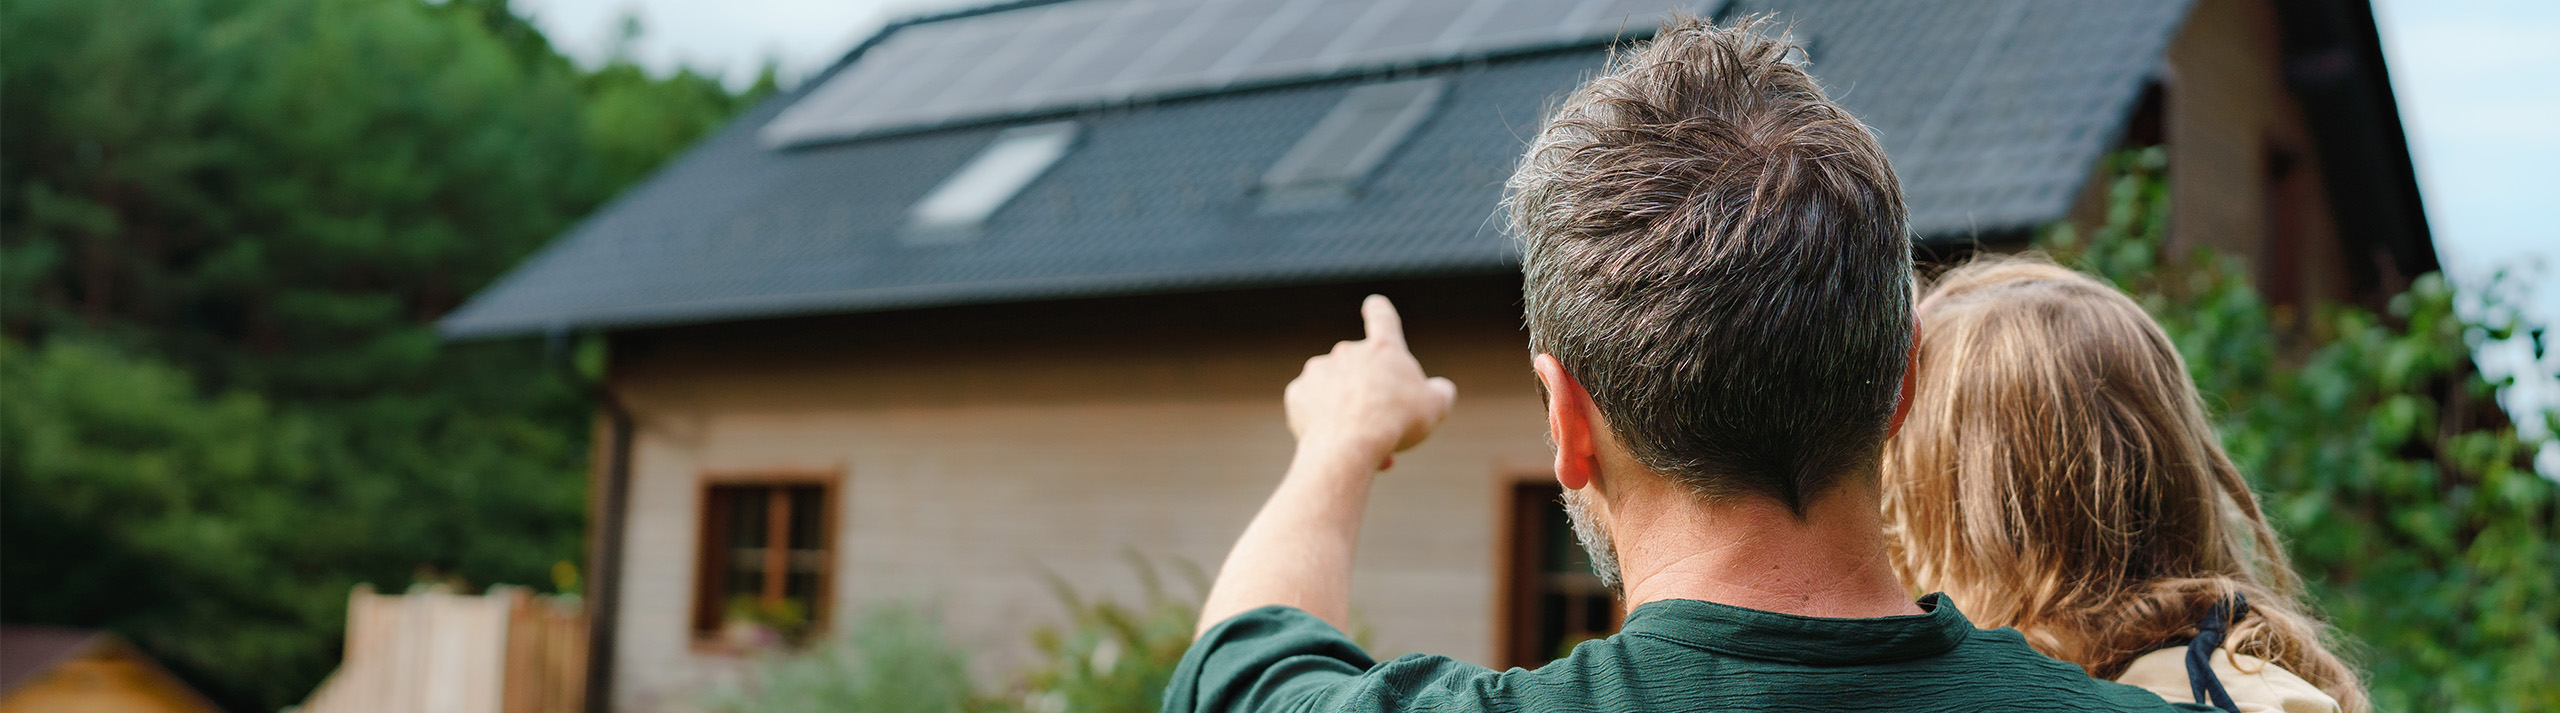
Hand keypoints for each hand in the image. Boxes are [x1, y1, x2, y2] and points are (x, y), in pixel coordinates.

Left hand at [1284, 296, 1457, 466]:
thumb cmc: (1396, 421)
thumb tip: (1441, 390)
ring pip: (1336, 392)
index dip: (1379, 311)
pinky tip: (1335, 441)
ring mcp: (1318, 370)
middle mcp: (1347, 351)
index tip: (1373, 305)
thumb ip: (1440, 392)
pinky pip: (1312, 408)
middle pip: (1360, 371)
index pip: (1382, 317)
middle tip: (1382, 427)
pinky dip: (1323, 423)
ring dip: (1348, 413)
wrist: (1349, 444)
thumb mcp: (1435, 407)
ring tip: (1361, 444)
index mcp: (1382, 349)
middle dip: (1370, 396)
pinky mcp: (1297, 394)